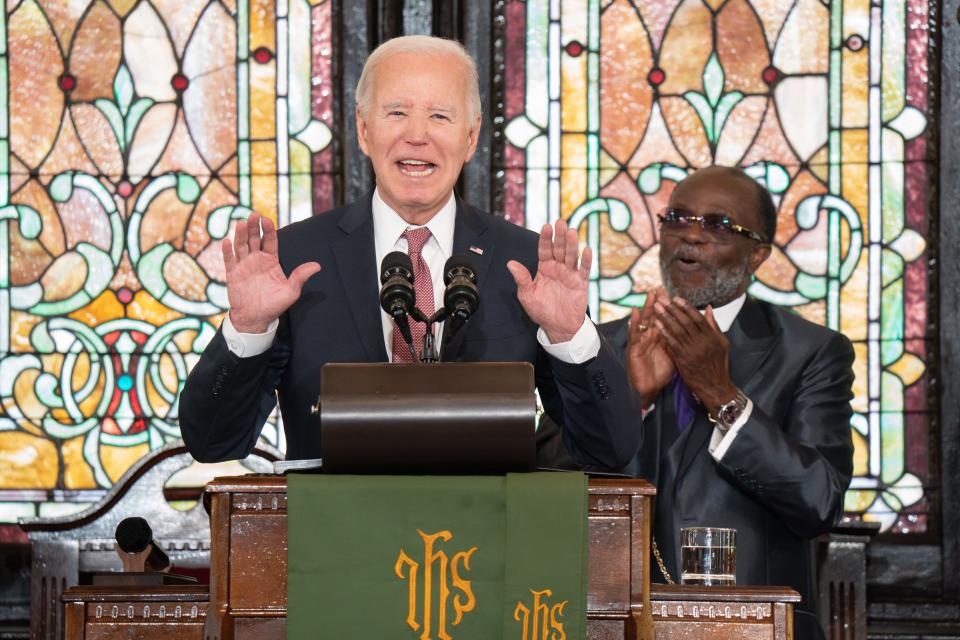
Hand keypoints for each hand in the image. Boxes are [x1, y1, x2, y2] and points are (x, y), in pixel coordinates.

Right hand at [222, 212, 320, 332]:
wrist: (256, 319)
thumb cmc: (274, 305)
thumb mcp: (291, 291)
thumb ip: (300, 277)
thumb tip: (317, 266)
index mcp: (270, 261)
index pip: (270, 241)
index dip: (268, 230)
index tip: (267, 220)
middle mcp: (256, 260)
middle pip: (254, 239)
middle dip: (253, 227)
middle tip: (253, 215)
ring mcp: (244, 266)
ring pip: (241, 246)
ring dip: (240, 235)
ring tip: (240, 223)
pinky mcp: (233, 274)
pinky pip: (229, 261)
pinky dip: (227, 251)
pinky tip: (227, 241)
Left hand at [506, 219, 591, 342]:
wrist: (557, 326)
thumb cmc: (541, 310)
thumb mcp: (527, 295)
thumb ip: (522, 279)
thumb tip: (510, 263)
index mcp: (544, 268)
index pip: (544, 250)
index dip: (545, 238)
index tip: (546, 226)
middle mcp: (558, 268)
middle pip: (559, 249)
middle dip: (559, 236)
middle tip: (560, 222)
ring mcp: (570, 274)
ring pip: (571, 256)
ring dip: (572, 244)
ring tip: (571, 232)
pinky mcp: (580, 283)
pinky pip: (584, 270)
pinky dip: (586, 260)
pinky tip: (587, 249)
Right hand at [626, 289, 674, 404]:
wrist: (649, 389)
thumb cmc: (660, 373)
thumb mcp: (674, 355)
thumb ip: (682, 342)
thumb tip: (692, 332)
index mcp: (661, 338)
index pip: (666, 319)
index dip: (669, 308)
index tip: (674, 295)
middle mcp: (650, 337)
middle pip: (654, 316)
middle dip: (658, 302)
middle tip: (661, 288)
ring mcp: (641, 341)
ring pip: (644, 321)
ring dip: (647, 306)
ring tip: (651, 293)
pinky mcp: (633, 347)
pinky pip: (634, 333)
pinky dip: (635, 321)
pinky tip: (635, 310)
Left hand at [653, 297, 736, 414]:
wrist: (714, 386)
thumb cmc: (718, 364)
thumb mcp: (721, 343)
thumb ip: (714, 326)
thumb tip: (708, 308)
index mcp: (712, 336)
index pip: (697, 317)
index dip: (686, 307)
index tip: (676, 298)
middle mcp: (702, 341)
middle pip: (685, 321)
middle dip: (672, 308)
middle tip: (662, 299)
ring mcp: (692, 350)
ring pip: (677, 330)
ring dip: (665, 317)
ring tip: (656, 307)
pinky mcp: (683, 359)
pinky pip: (672, 343)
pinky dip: (664, 332)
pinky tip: (656, 324)